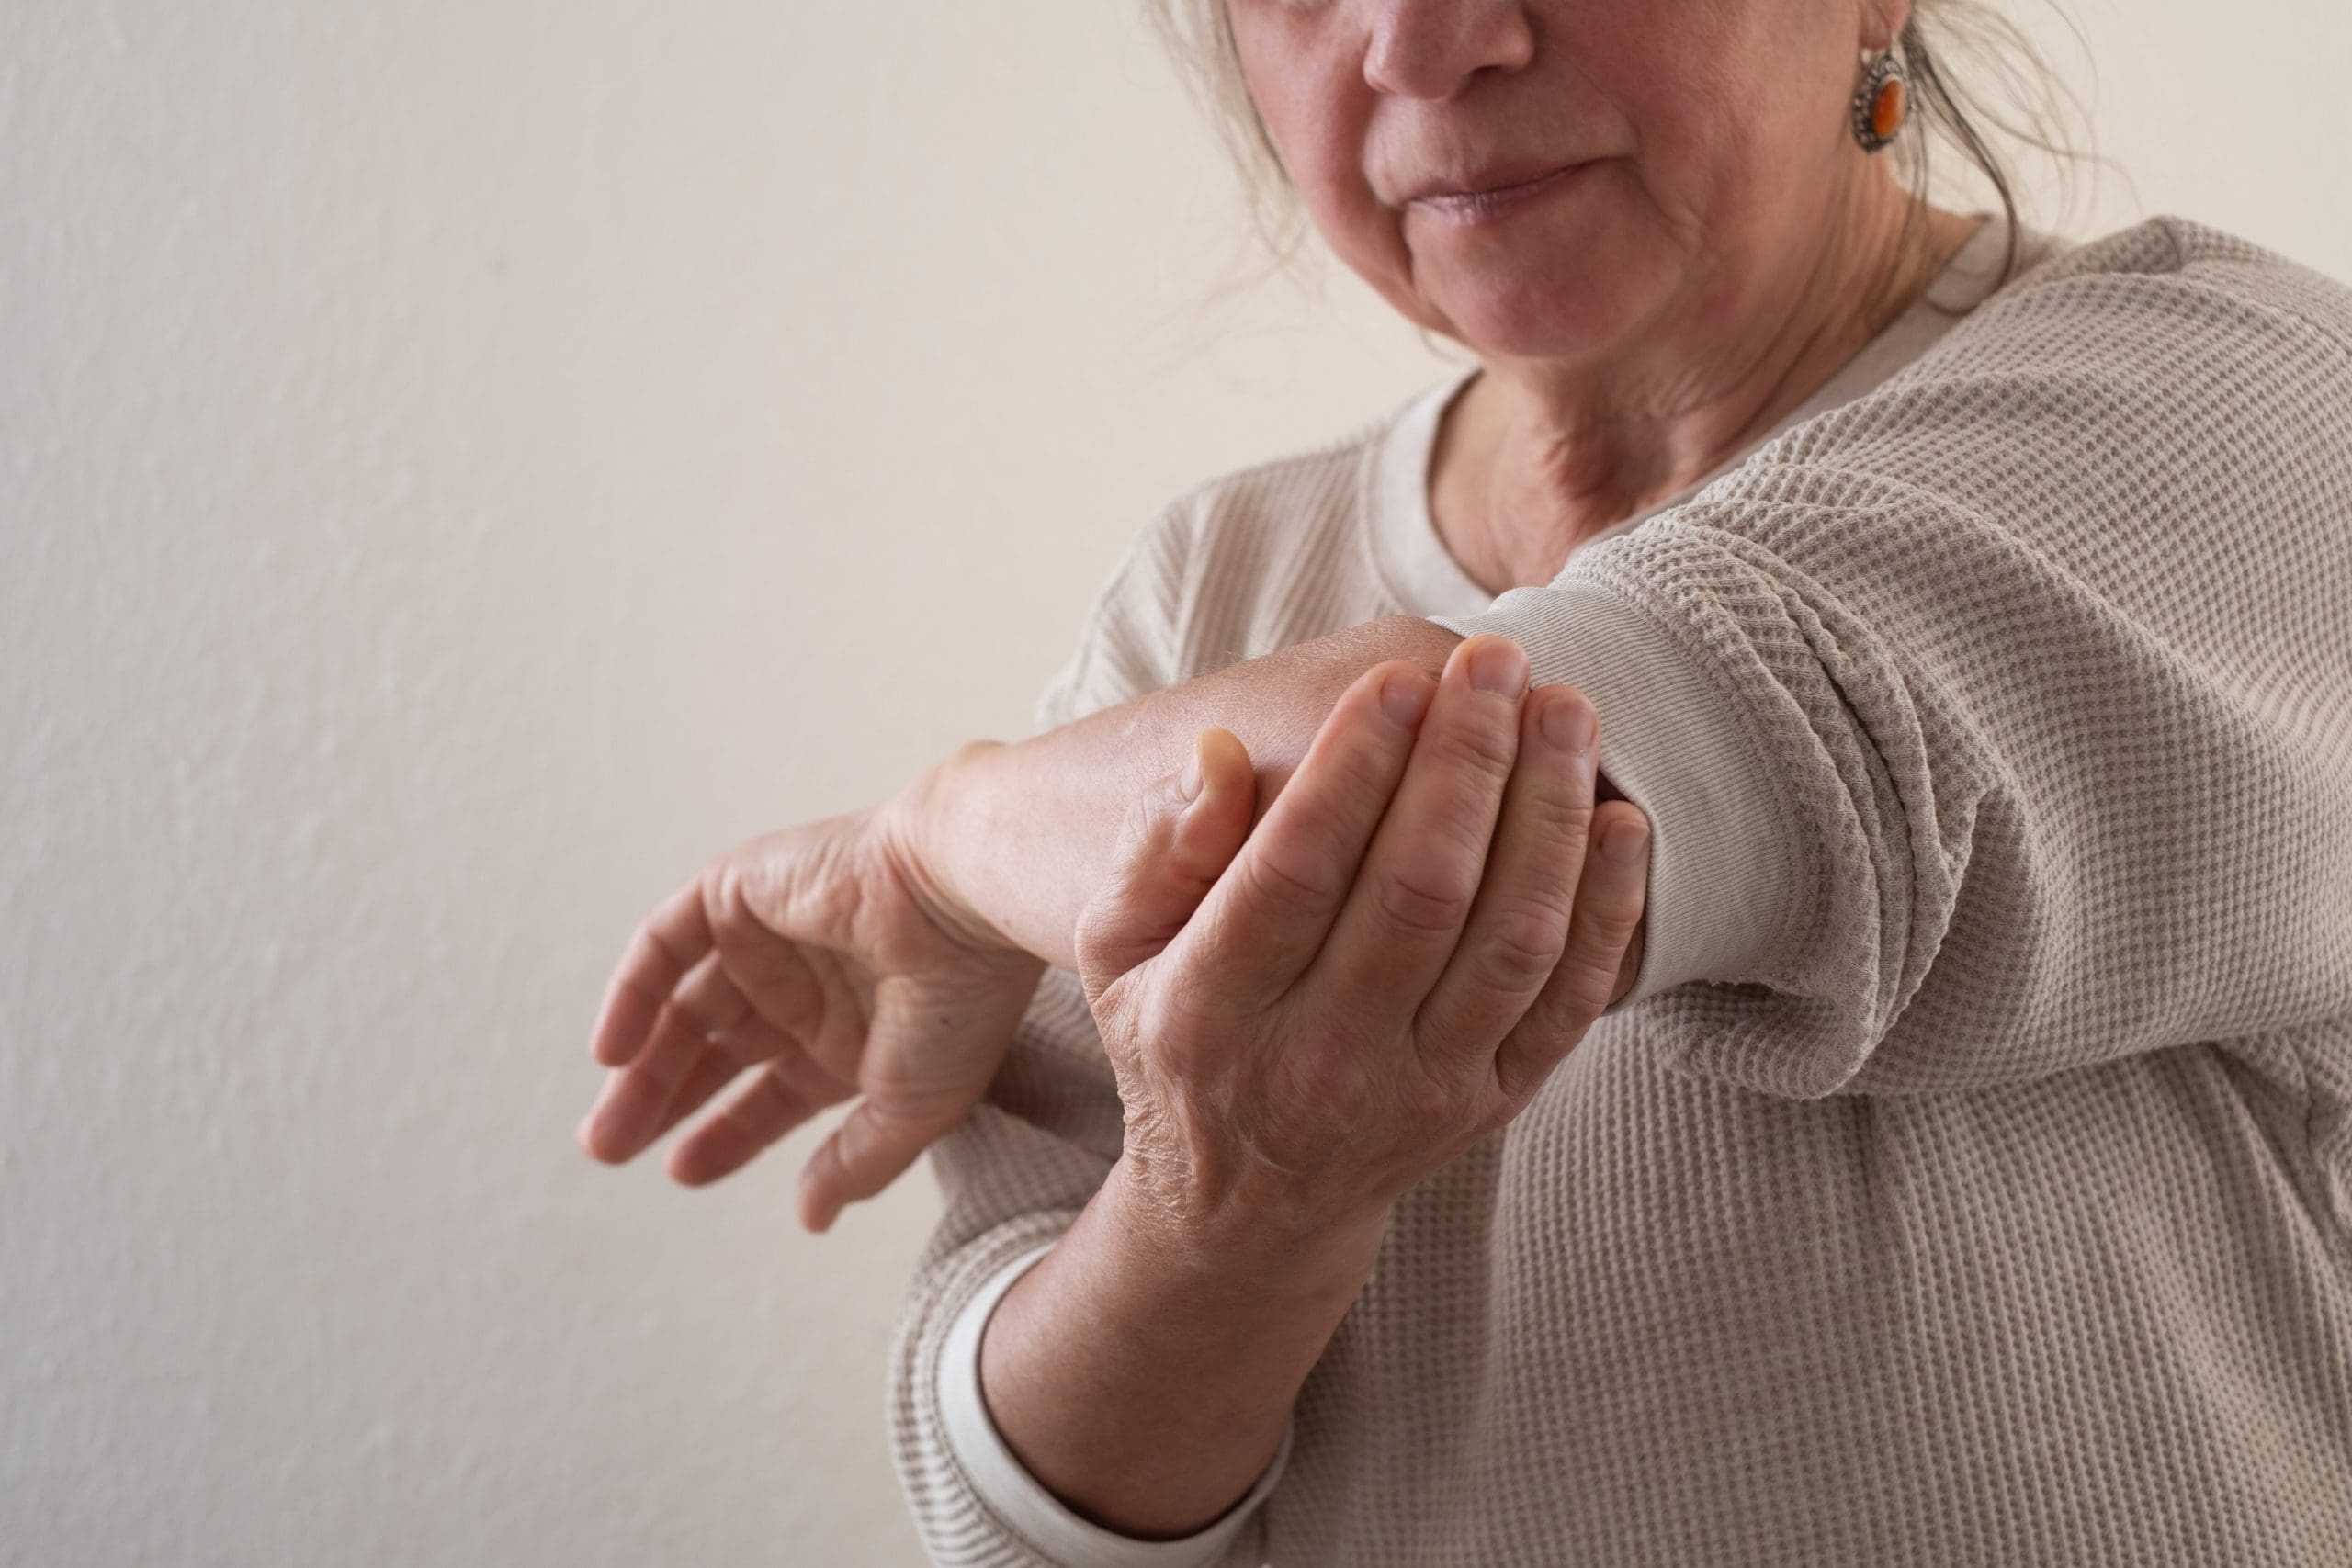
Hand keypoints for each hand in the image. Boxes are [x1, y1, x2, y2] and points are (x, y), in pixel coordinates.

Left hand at [577, 759, 1047, 1230]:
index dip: (725, 1135)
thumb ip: (856, 1163)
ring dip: (639, 1064)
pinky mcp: (740, 890)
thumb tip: (812, 1218)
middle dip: (661, 1102)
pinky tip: (612, 1053)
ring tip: (605, 1127)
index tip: (683, 1172)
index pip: (771, 1093)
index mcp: (852, 1036)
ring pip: (682, 1005)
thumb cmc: (960, 1002)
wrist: (960, 902)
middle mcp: (807, 987)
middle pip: (714, 1052)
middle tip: (608, 1150)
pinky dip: (632, 994)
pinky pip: (665, 943)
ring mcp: (770, 937)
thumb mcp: (912, 1109)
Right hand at [1074, 635, 1650, 1247]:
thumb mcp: (1117, 951)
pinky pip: (1568, 1003)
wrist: (1246, 1209)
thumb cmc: (1177, 1036)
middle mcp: (1320, 1060)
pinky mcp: (1491, 1103)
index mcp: (1211, 1010)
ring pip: (1509, 941)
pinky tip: (1619, 820)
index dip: (1352, 767)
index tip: (1398, 678)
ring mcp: (1418, 1089)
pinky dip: (1608, 910)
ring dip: (1549, 813)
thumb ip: (1157, 850)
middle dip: (1467, 761)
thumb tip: (1218, 754)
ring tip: (1566, 711)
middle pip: (1418, 894)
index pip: (1294, 873)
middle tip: (1498, 660)